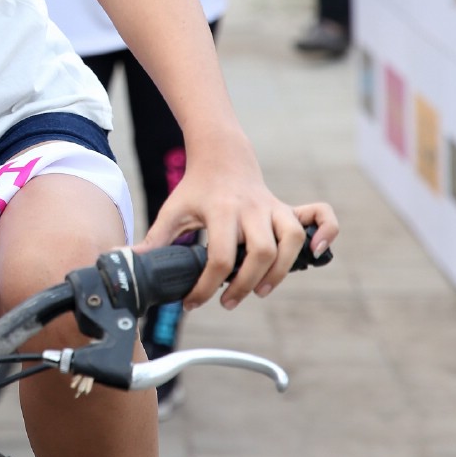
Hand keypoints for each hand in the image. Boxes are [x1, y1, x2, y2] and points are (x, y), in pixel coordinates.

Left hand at [141, 136, 325, 308]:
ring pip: (291, 239)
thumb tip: (128, 264)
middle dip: (246, 284)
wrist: (221, 155)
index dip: (206, 286)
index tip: (193, 301)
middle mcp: (252, 208)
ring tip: (261, 290)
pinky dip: (326, 232)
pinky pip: (321, 215)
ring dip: (281, 270)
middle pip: (261, 251)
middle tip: (228, 301)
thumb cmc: (196, 189)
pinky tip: (317, 252)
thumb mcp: (173, 211)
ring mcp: (273, 207)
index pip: (219, 256)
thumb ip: (155, 240)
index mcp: (220, 210)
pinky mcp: (288, 208)